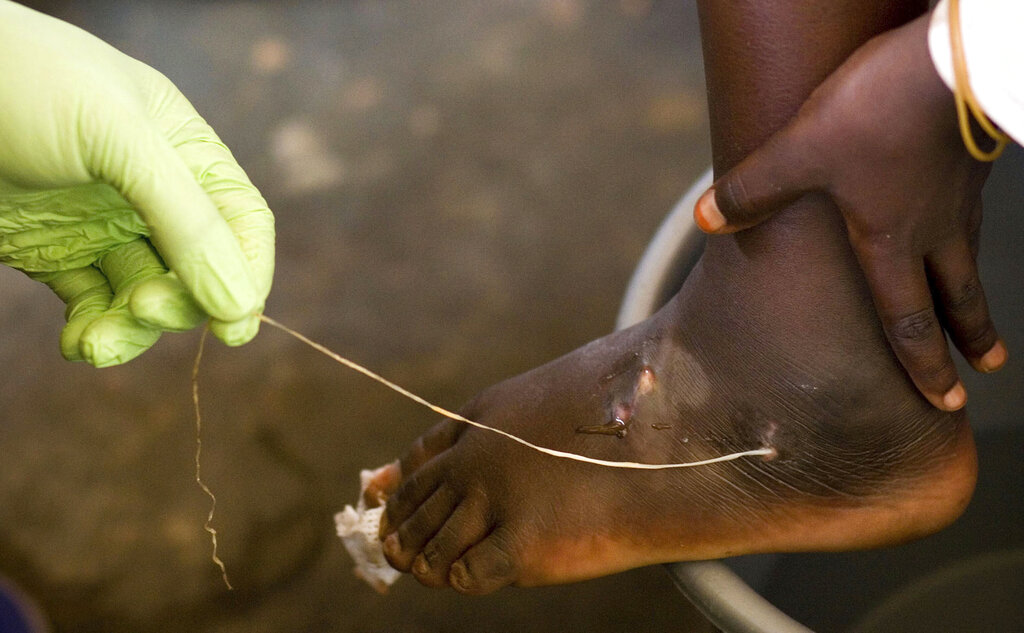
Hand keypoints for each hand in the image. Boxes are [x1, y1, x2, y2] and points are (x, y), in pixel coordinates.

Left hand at [0, 1, 273, 365]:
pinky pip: (93, 304)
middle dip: (179, 301)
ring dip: (132, 330)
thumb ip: (185, 218)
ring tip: (97, 344)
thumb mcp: (119, 139)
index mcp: (185, 151)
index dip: (248, 273)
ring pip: (145, 295)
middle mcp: (153, 193)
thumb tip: (239, 304)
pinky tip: (79, 344)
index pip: (241, 221)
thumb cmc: (25, 83)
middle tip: (144, 309)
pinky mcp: (58, 254)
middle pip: (198, 268)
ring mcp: (105, 226)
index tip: (235, 323)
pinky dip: (93, 330)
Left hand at [692, 13, 1004, 411]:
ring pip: (971, 257)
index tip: (944, 401)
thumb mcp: (799, 151)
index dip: (925, 364)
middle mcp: (934, 229)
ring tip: (983, 315)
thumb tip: (708, 218)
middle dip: (968, 339)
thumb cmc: (875, 112)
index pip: (909, 319)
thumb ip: (754, 189)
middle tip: (983, 369)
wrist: (949, 60)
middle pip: (957, 297)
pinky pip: (970, 212)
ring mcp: (959, 196)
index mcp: (891, 242)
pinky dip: (968, 234)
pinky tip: (961, 219)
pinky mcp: (972, 159)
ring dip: (976, 293)